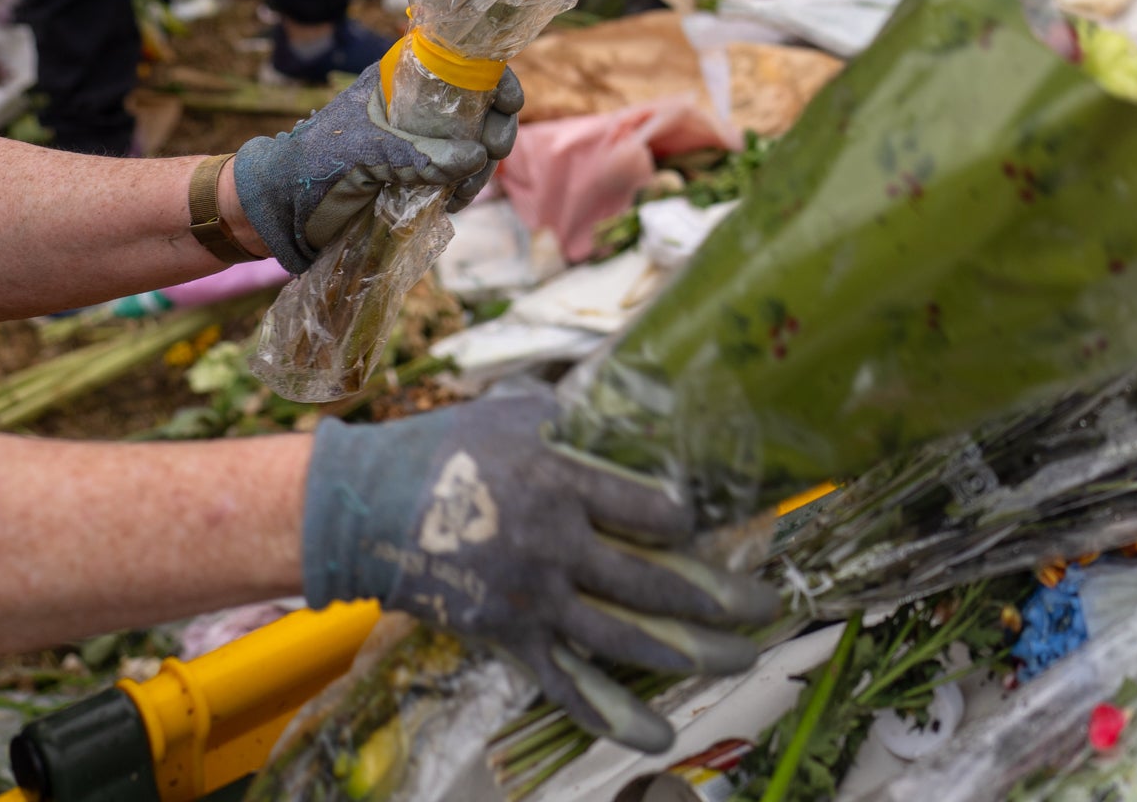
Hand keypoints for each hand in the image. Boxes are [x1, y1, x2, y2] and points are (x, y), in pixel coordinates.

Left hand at [232, 68, 522, 271]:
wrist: (279, 211)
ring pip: (474, 146)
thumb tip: (477, 157)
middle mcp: (415, 110)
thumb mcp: (366, 152)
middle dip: (495, 129)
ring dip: (481, 167)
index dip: (493, 80)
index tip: (508, 103)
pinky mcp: (418, 177)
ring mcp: (419, 144)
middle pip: (479, 108)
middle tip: (492, 151)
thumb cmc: (313, 166)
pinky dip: (465, 188)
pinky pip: (458, 177)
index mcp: (400, 84)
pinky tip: (455, 201)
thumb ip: (419, 153)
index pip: (461, 67)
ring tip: (465, 190)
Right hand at [300, 381, 779, 749]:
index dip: (689, 523)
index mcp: (563, 481)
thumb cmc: (450, 448)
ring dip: (691, 652)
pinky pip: (569, 683)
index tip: (717, 526)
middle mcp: (557, 544)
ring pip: (626, 634)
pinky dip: (613, 712)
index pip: (648, 508)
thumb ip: (584, 417)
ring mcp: (534, 597)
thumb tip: (645, 401)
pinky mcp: (511, 636)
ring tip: (741, 659)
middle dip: (721, 597)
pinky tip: (657, 735)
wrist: (368, 509)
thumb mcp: (522, 412)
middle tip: (769, 607)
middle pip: (653, 579)